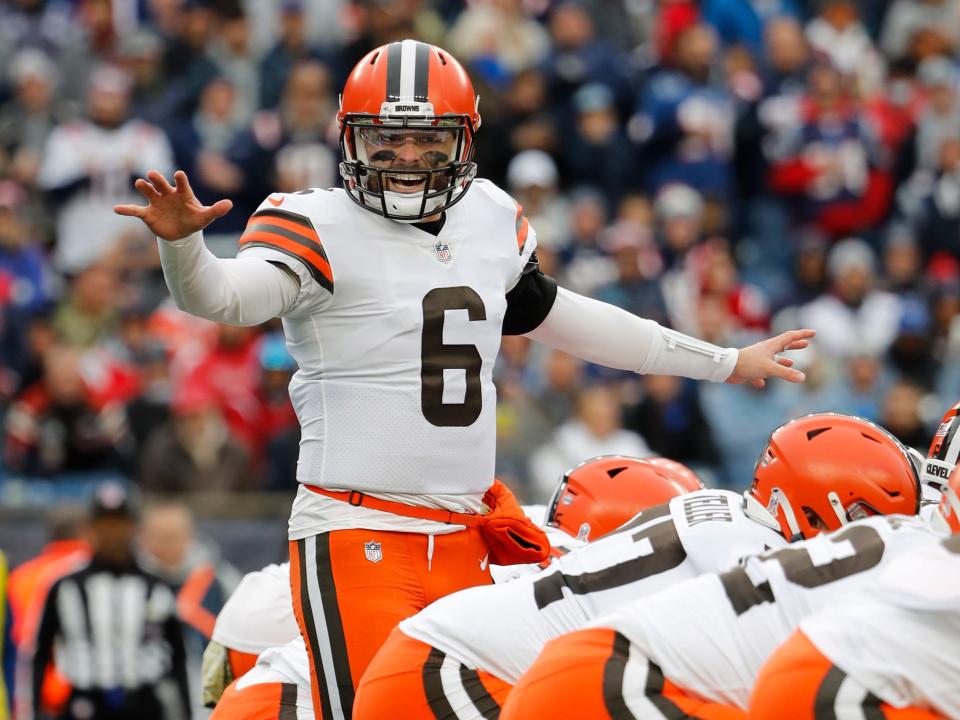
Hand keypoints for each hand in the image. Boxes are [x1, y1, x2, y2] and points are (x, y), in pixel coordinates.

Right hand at [113, 170, 232, 241]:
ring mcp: (156, 203)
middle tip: (153, 175)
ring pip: (148, 192)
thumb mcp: (206, 217)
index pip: (181, 183)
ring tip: (140, 183)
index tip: (179, 175)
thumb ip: (216, 210)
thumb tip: (230, 204)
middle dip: (157, 179)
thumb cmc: (194, 220)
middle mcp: (167, 194)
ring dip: (144, 187)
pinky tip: (116, 209)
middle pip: (161, 184)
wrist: (181, 232)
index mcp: (182, 193)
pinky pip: (135, 210)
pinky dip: (126, 209)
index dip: (180, 179)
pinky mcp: (147, 214)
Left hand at [726, 329, 815, 388]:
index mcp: (771, 346)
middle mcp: (765, 351)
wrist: (726, 368)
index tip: (814, 332)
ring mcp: (757, 359)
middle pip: (783, 346)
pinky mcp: (749, 369)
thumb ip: (786, 373)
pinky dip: (762, 378)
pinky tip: (762, 384)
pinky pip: (758, 374)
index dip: (802, 334)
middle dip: (795, 346)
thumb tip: (802, 378)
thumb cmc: (748, 364)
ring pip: (773, 360)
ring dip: (782, 361)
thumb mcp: (770, 369)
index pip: (790, 337)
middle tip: (806, 345)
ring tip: (791, 362)